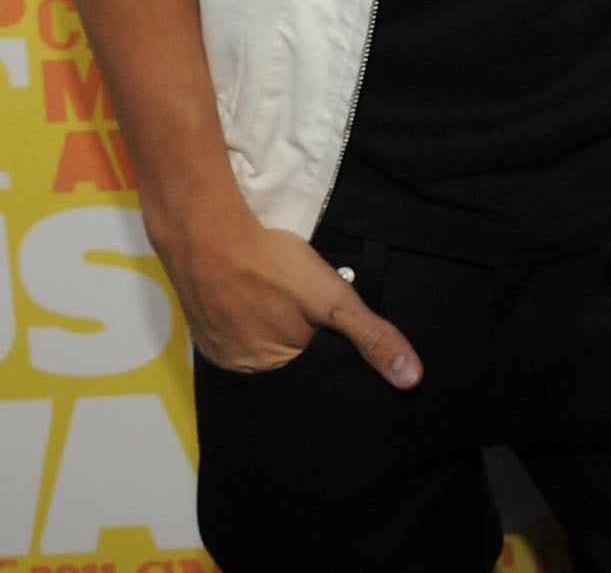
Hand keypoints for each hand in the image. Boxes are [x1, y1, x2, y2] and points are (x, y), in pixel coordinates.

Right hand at [159, 207, 421, 384]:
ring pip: (251, 344)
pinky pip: (226, 327)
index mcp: (269, 373)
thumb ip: (372, 337)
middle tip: (302, 314)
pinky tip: (251, 295)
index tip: (328, 337)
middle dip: (295, 345)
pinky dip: (241, 316)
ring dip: (265, 329)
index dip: (321, 357)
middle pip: (278, 364)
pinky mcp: (196, 319)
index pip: (307, 379)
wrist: (206, 230)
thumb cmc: (272, 267)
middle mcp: (237, 369)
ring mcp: (212, 344)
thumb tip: (413, 380)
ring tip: (279, 303)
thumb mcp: (334, 301)